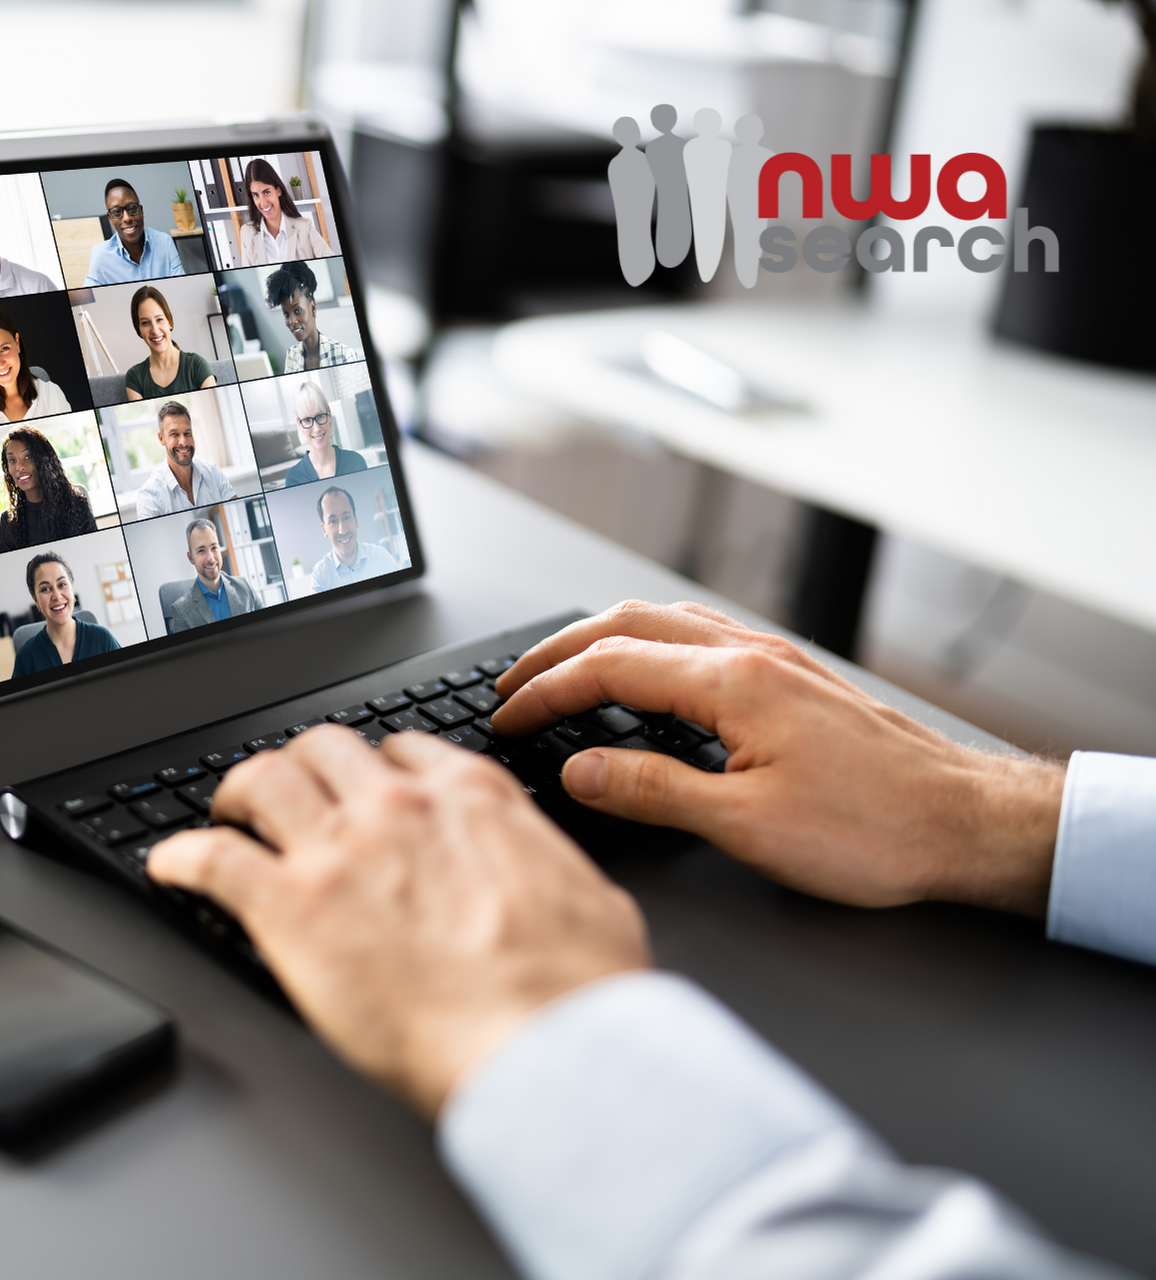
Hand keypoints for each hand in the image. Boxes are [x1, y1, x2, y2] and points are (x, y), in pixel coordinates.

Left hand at [147, 727, 648, 1116]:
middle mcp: (396, 808)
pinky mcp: (288, 906)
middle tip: (287, 796)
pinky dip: (181, 856)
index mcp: (469, 799)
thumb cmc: (575, 991)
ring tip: (225, 814)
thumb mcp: (587, 898)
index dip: (372, 772)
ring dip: (236, 794)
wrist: (544, 1046)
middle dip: (300, 768)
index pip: (400, 752)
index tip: (362, 791)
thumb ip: (546, 869)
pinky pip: (211, 857)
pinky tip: (172, 867)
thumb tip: (548, 880)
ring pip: (261, 781)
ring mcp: (337, 851)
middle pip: (322, 750)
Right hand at [488, 601, 1064, 915]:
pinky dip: (649, 646)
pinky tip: (646, 676)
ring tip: (562, 672)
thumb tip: (578, 770)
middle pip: (627, 624)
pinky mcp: (794, 681)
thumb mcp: (746, 826)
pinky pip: (701, 637)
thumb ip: (651, 791)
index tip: (506, 717)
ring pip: (666, 622)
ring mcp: (776, 662)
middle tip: (512, 684)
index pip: (608, 667)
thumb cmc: (877, 831)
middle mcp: (752, 657)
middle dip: (558, 651)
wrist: (969, 824)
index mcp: (733, 683)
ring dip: (602, 640)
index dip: (545, 691)